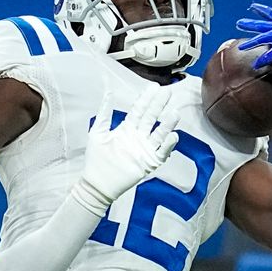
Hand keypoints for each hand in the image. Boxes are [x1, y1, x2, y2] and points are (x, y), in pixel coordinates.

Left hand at [72, 83, 180, 215]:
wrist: (96, 183)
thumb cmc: (96, 158)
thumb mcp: (98, 132)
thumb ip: (104, 112)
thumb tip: (108, 91)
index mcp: (127, 128)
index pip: (139, 110)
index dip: (146, 99)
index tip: (154, 87)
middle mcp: (138, 136)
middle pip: (151, 118)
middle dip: (159, 105)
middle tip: (167, 92)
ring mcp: (145, 149)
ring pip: (159, 134)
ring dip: (167, 124)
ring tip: (174, 114)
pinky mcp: (149, 163)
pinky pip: (161, 153)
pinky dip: (167, 145)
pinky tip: (172, 136)